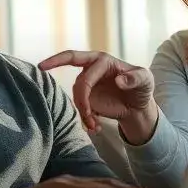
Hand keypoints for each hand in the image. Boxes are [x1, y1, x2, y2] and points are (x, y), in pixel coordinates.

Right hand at [39, 50, 158, 138]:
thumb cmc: (142, 86)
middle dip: (82, 102)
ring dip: (85, 114)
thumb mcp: (146, 79)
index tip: (42, 66)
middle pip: (78, 84)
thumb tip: (119, 80)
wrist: (138, 106)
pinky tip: (96, 127)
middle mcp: (91, 71)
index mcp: (101, 60)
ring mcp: (88, 86)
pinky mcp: (88, 101)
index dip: (57, 61)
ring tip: (95, 126)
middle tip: (90, 117)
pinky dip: (87, 120)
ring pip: (78, 99)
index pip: (77, 60)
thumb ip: (135, 78)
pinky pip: (81, 110)